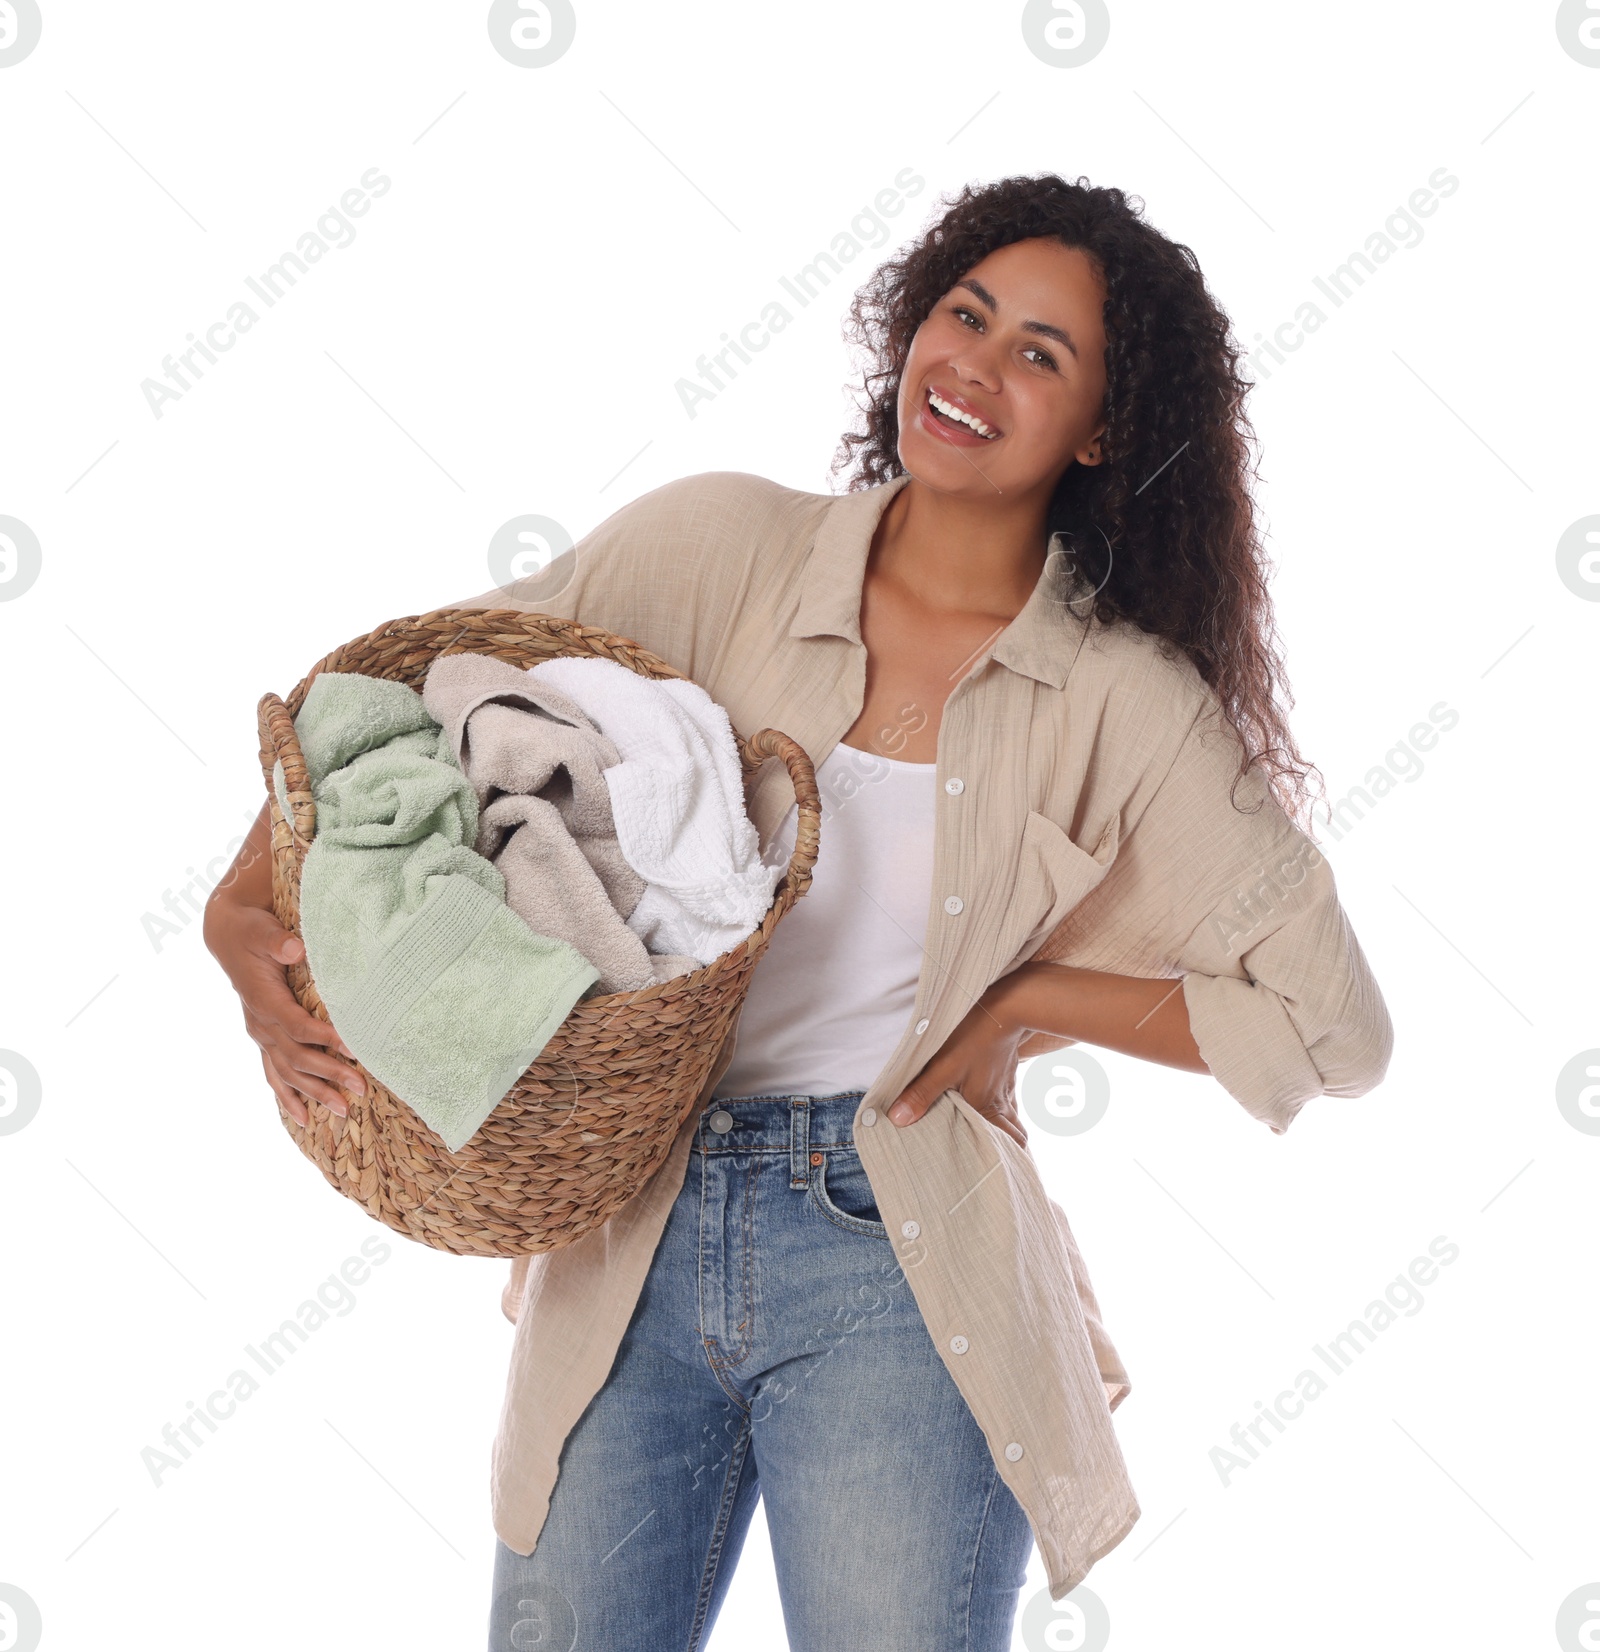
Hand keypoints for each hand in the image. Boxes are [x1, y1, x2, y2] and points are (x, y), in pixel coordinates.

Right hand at [205, 897, 362, 1128]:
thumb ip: (278, 941)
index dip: (325, 1039)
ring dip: (315, 1092)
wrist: (228, 935)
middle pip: (297, 1056)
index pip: (298, 1026)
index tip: (354, 1049)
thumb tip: (294, 948)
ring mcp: (260, 1033)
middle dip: (329, 1075)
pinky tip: (304, 1119)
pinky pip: (273, 1073)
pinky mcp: (263, 1037)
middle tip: (361, 1088)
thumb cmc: (251, 930)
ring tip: (343, 1111)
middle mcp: (261, 1023)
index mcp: (264, 1000)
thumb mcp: (263, 930)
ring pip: (288, 1071)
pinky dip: (287, 1097)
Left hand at [886, 978, 1030, 1148]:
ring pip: (1011, 1116)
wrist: (1009, 1002)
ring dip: (1003, 1128)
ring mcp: (1007, 1085)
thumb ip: (921, 1094)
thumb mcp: (943, 1065)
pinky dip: (1002, 1106)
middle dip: (1006, 1149)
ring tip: (989, 1137)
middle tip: (993, 1159)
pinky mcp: (1007, 1068)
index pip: (1006, 1144)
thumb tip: (898, 1120)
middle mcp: (1001, 1101)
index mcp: (987, 1107)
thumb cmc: (974, 1035)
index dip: (1004, 1160)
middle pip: (1014, 1135)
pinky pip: (1008, 1096)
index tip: (996, 1173)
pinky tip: (988, 1100)